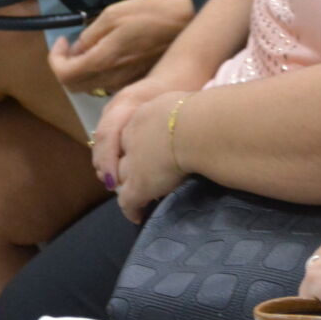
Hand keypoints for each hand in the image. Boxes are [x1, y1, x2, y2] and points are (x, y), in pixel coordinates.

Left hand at [49, 0, 195, 93]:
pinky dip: (98, 73)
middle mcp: (112, 79)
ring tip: (88, 49)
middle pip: (74, 86)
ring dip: (81, 71)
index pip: (64, 75)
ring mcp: (125, 84)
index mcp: (103, 61)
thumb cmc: (150, 13)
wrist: (187, 23)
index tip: (63, 41)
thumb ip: (90, 34)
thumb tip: (78, 49)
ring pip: (90, 88)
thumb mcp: (113, 14)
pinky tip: (106, 54)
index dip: (55, 59)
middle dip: (65, 67)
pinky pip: (107, 85)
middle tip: (71, 46)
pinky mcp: (136, 82)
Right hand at [89, 74, 183, 190]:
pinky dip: (111, 152)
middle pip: (102, 138)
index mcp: (127, 102)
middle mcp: (116, 104)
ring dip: (105, 159)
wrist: (179, 72)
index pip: (108, 134)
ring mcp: (115, 107)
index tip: (114, 182)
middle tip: (111, 184)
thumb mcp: (169, 109)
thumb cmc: (178, 91)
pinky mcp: (119, 112)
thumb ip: (156, 131)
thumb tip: (149, 163)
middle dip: (104, 163)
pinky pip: (109, 134)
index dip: (108, 161)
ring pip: (103, 137)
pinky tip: (119, 167)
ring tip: (113, 180)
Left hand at [114, 88, 193, 221]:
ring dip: (127, 184)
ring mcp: (133, 163)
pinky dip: (131, 210)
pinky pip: (127, 202)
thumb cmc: (200, 112)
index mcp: (145, 115)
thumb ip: (182, 111)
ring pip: (120, 177)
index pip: (132, 131)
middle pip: (121, 153)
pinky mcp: (138, 186)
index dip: (137, 143)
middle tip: (137, 173)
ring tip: (136, 195)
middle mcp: (132, 137)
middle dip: (126, 163)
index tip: (147, 151)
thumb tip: (195, 112)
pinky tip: (138, 216)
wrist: (195, 128)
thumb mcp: (185, 103)